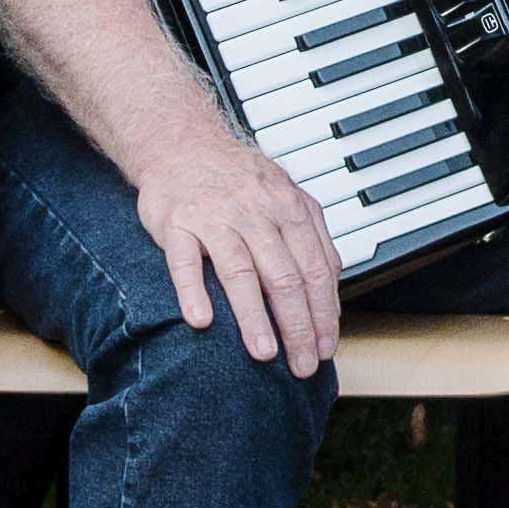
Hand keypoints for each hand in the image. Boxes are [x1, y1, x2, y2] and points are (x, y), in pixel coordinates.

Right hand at [125, 110, 345, 375]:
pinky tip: (201, 321)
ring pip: (240, 272)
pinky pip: (184, 261)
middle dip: (297, 326)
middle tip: (302, 366)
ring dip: (254, 317)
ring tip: (265, 353)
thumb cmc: (237, 178)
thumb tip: (332, 284)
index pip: (316, 269)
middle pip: (284, 277)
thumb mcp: (285, 196)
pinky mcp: (176, 223)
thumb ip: (311, 236)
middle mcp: (256, 213)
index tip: (326, 348)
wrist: (182, 142)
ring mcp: (215, 217)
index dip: (324, 313)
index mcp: (288, 209)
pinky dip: (193, 292)